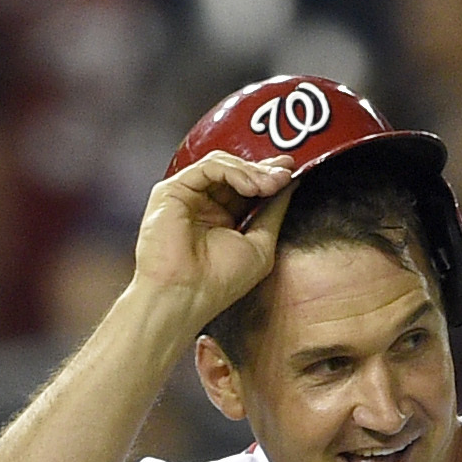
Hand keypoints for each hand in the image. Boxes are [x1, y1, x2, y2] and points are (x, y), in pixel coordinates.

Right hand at [134, 152, 295, 339]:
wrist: (185, 297)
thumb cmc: (218, 283)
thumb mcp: (260, 245)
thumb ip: (273, 213)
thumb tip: (290, 185)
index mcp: (222, 218)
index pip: (245, 185)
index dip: (268, 174)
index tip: (290, 171)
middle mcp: (203, 205)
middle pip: (235, 170)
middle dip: (263, 169)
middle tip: (283, 175)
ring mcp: (187, 196)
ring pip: (222, 164)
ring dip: (251, 171)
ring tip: (269, 185)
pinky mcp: (171, 191)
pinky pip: (207, 167)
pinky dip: (233, 171)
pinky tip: (250, 187)